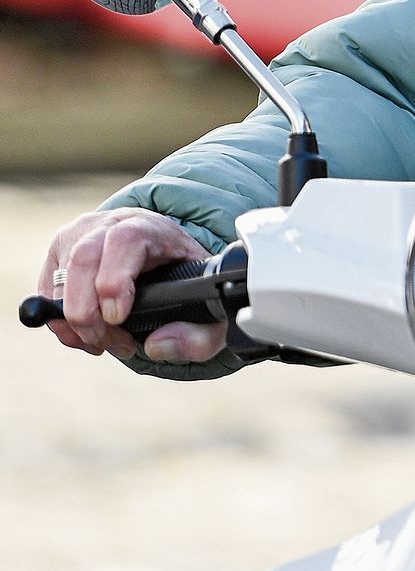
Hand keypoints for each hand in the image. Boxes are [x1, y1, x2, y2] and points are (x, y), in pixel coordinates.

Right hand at [39, 208, 228, 363]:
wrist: (166, 258)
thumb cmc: (189, 282)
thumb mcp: (210, 308)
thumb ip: (201, 335)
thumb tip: (156, 346)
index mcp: (153, 228)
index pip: (125, 240)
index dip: (115, 279)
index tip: (117, 316)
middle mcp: (111, 225)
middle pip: (84, 258)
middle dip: (87, 311)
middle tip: (110, 341)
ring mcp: (80, 236)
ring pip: (61, 278)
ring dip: (76, 322)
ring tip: (108, 342)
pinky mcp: (59, 255)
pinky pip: (48, 293)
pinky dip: (63, 324)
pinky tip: (92, 336)